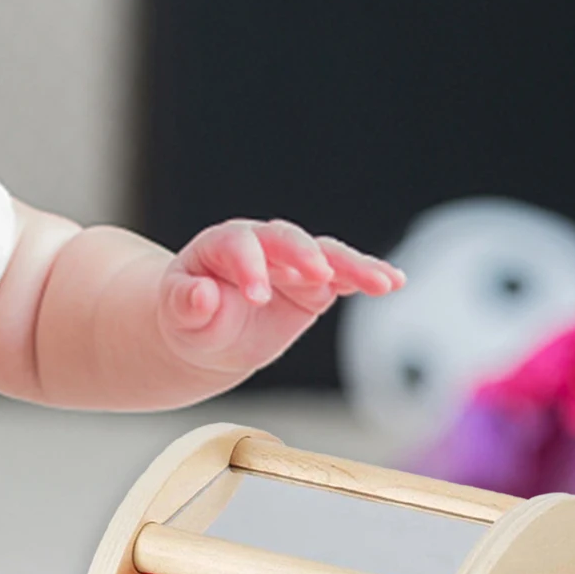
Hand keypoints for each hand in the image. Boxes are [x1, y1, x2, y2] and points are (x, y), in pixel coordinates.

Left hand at [159, 219, 402, 376]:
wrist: (212, 335)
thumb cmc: (191, 320)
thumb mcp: (179, 315)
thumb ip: (187, 303)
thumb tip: (201, 294)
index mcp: (221, 246)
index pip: (238, 246)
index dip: (248, 268)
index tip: (255, 298)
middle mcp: (262, 245)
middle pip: (286, 238)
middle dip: (303, 255)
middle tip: (318, 274)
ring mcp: (293, 262)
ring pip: (325, 254)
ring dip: (353, 265)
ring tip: (382, 282)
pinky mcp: (317, 284)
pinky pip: (345, 276)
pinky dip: (369, 277)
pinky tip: (395, 282)